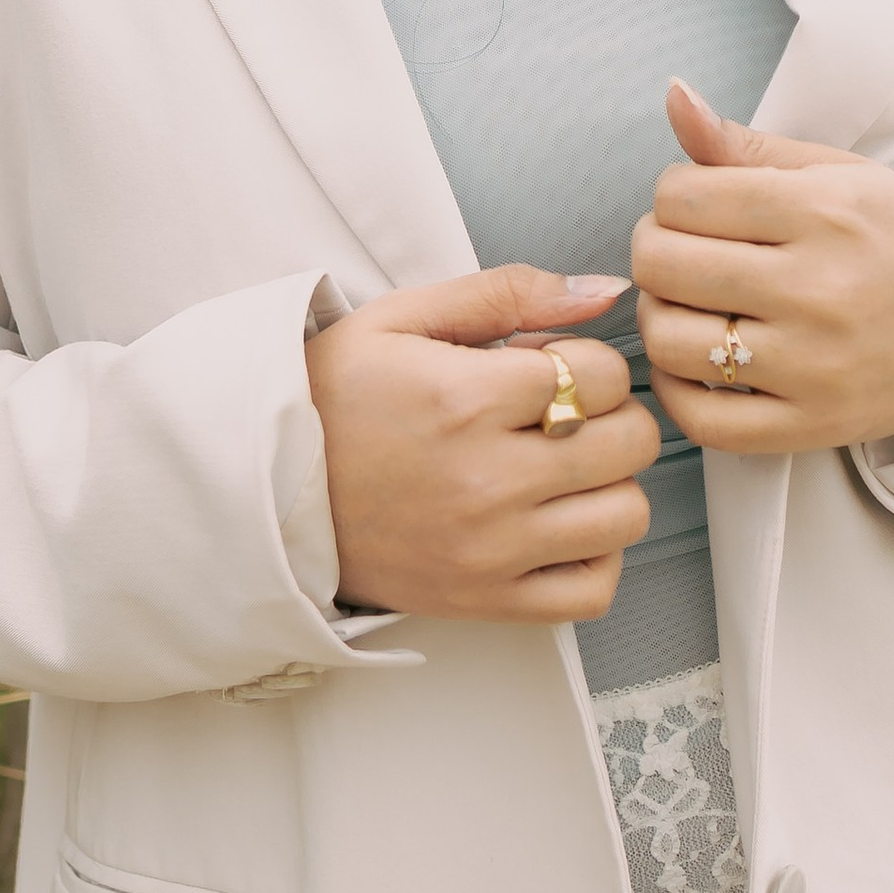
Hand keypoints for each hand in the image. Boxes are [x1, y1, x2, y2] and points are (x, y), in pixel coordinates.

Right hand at [309, 264, 659, 623]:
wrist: (264, 491)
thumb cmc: (333, 398)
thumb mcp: (403, 318)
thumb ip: (510, 292)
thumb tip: (607, 291)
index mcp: (465, 398)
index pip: (603, 374)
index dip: (587, 362)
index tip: (551, 370)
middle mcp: (486, 479)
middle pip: (629, 442)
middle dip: (610, 415)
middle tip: (566, 414)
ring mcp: (489, 549)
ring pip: (627, 514)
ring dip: (610, 483)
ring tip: (565, 468)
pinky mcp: (484, 601)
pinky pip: (594, 589)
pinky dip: (596, 556)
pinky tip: (561, 524)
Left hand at [632, 81, 893, 456]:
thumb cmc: (892, 240)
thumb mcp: (834, 173)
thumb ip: (745, 144)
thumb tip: (673, 94)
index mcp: (822, 211)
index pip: (680, 196)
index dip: (671, 196)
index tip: (696, 207)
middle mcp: (817, 287)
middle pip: (662, 265)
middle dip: (653, 250)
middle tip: (680, 252)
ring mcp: (814, 365)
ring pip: (669, 341)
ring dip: (659, 317)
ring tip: (687, 305)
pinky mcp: (810, 424)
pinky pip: (701, 419)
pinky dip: (675, 390)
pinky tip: (693, 363)